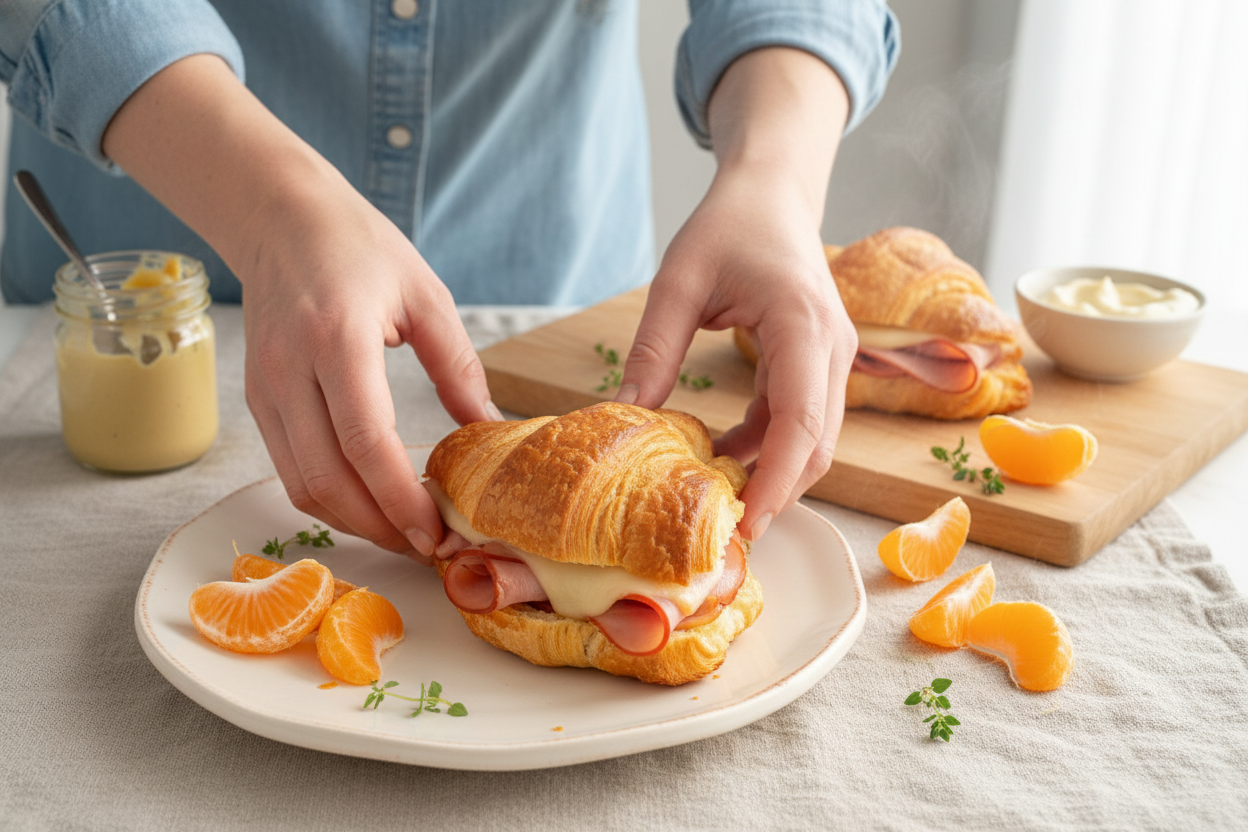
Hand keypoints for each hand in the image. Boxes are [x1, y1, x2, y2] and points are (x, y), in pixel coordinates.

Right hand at [239, 170, 499, 559]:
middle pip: (328, 480)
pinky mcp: (257, 400)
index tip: (438, 532)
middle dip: (381, 527)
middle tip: (429, 548)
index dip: (401, 499)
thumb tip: (489, 431)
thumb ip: (458, 367)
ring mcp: (264, 390)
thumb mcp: (426, 294)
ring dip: (353, 522)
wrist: (280, 217)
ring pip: (301, 485)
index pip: (366, 443)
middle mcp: (289, 372)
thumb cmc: (358, 247)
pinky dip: (329, 498)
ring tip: (404, 534)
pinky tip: (369, 504)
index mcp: (337, 341)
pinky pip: (288, 468)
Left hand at [615, 167, 854, 541]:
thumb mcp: (679, 281)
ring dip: (771, 476)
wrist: (772, 195)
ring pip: (813, 441)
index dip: (777, 481)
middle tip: (722, 535)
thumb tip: (622, 417)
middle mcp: (832, 350)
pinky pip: (798, 422)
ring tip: (715, 507)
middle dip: (777, 494)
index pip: (800, 421)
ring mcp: (832, 360)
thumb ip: (653, 351)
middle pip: (816, 445)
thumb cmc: (728, 225)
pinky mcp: (818, 366)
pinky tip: (719, 459)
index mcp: (803, 326)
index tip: (747, 525)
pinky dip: (765, 449)